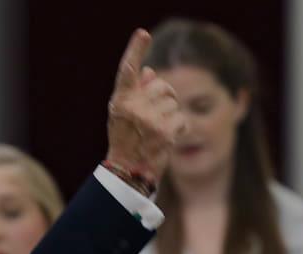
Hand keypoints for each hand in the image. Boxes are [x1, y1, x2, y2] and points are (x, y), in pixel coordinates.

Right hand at [105, 29, 186, 192]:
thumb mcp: (125, 115)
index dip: (135, 50)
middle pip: (162, 86)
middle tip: (154, 118)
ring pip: (173, 103)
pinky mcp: (164, 131)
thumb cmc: (126, 140)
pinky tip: (166, 139)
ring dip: (171, 116)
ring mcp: (148, 119)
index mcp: (121, 100)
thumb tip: (149, 72)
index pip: (127, 70)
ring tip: (157, 132)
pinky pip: (181, 118)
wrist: (128, 172)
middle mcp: (133, 107)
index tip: (142, 34)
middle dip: (164, 98)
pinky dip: (178, 128)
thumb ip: (137, 92)